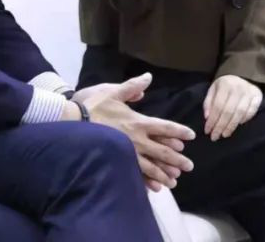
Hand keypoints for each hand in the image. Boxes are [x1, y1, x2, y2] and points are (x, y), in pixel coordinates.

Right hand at [75, 73, 195, 190]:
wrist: (73, 123)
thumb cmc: (93, 106)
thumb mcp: (113, 92)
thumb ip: (133, 86)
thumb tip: (148, 77)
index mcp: (138, 121)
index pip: (164, 127)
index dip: (179, 131)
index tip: (191, 136)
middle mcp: (136, 139)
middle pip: (162, 151)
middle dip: (177, 159)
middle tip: (190, 166)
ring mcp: (127, 153)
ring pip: (151, 166)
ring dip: (164, 173)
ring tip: (175, 181)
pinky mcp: (117, 162)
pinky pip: (135, 174)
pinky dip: (146, 181)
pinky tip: (154, 188)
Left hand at [203, 75, 261, 141]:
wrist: (242, 74)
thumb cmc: (225, 85)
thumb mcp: (213, 89)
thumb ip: (208, 102)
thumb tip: (207, 117)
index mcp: (225, 84)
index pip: (218, 106)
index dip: (212, 120)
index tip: (207, 131)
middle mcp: (238, 87)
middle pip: (228, 111)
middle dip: (220, 126)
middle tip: (215, 136)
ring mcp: (249, 92)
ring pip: (240, 113)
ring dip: (231, 126)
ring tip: (224, 134)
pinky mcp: (258, 96)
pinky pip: (252, 111)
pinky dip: (245, 119)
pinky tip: (238, 125)